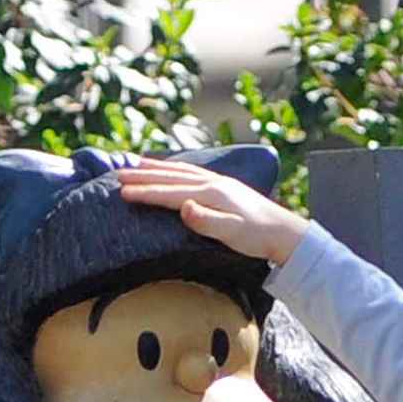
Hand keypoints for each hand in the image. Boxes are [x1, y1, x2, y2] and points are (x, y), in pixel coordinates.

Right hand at [116, 159, 307, 264]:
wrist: (284, 231)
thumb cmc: (257, 237)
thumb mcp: (232, 234)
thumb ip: (206, 221)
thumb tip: (183, 208)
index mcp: (211, 194)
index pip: (171, 192)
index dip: (146, 192)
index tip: (123, 192)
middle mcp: (213, 183)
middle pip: (171, 176)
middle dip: (143, 175)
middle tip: (118, 175)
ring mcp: (219, 181)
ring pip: (180, 170)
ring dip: (156, 167)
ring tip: (135, 164)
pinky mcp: (224, 185)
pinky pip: (192, 171)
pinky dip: (175, 168)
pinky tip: (169, 169)